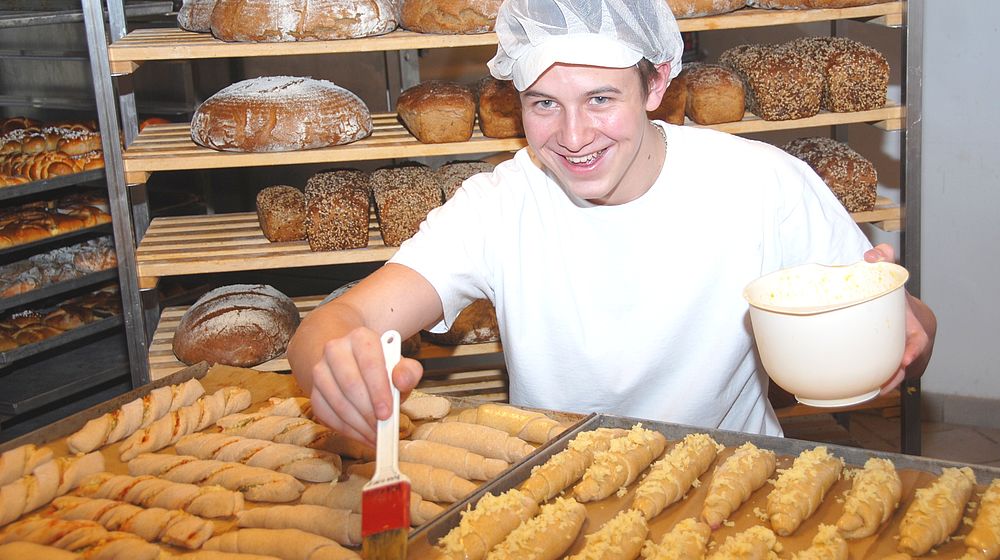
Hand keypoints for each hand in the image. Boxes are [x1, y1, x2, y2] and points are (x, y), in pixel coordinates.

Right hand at [306, 327, 423, 446]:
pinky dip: (346, 429)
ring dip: (358, 424)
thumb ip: (408, 372)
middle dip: (368, 412)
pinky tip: (362, 434)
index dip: (378, 391)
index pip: (369, 363)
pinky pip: (326, 414)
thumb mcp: (400, 366)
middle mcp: (336, 349)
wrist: (353, 363)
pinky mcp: (314, 391)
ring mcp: (321, 370)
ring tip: (375, 435)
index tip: (387, 414)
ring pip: (337, 402)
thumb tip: (402, 381)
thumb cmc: (381, 368)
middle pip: (350, 384)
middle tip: (382, 429)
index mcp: (361, 338)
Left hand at [864, 244, 936, 394]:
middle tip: (881, 385)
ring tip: (871, 391)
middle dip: (896, 377)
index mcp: (916, 328)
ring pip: (899, 377)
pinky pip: (892, 379)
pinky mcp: (901, 368)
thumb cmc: (898, 297)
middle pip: (908, 367)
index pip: (919, 342)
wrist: (909, 315)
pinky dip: (881, 385)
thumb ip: (884, 260)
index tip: (904, 360)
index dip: (913, 352)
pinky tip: (865, 390)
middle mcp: (915, 347)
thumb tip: (872, 255)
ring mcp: (909, 360)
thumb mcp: (893, 277)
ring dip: (887, 385)